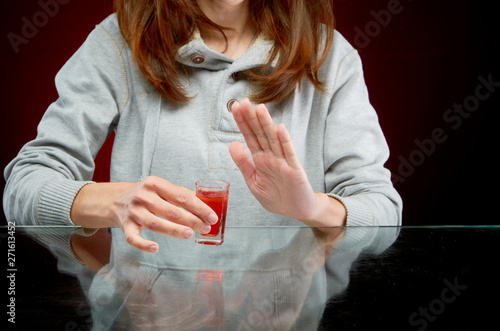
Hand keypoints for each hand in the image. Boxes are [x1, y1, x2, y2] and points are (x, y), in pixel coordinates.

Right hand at [71, 176, 218, 252]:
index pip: (181, 196)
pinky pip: (133, 238)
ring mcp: (133, 211)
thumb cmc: (146, 195)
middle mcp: (143, 196)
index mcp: (155, 184)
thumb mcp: (161, 188)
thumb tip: (206, 206)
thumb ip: (180, 195)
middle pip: (170, 210)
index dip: (199, 207)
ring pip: (155, 223)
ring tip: (189, 235)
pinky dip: (143, 244)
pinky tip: (155, 248)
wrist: (115, 199)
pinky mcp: (125, 225)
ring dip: (173, 230)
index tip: (212, 216)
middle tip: (205, 228)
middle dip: (191, 220)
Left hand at [229, 99, 319, 221]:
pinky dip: (285, 141)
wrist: (297, 211)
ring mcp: (283, 162)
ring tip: (259, 109)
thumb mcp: (254, 182)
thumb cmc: (276, 197)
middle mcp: (271, 157)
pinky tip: (280, 128)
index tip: (234, 108)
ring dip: (267, 124)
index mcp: (260, 159)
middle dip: (251, 119)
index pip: (250, 137)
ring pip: (273, 140)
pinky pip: (289, 154)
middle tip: (243, 102)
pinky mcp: (295, 170)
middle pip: (260, 134)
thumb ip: (243, 163)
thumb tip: (232, 143)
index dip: (243, 123)